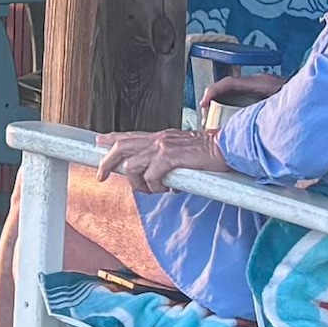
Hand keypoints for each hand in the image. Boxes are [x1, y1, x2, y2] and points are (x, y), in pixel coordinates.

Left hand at [91, 121, 224, 191]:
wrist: (229, 148)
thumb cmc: (211, 154)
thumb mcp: (184, 154)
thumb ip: (170, 162)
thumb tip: (162, 180)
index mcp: (162, 137)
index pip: (130, 136)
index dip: (112, 139)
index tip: (98, 141)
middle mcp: (159, 139)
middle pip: (122, 147)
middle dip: (106, 162)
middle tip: (101, 176)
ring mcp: (163, 147)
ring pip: (132, 166)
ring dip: (139, 184)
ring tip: (154, 190)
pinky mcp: (170, 157)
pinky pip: (151, 176)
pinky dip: (156, 186)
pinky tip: (170, 189)